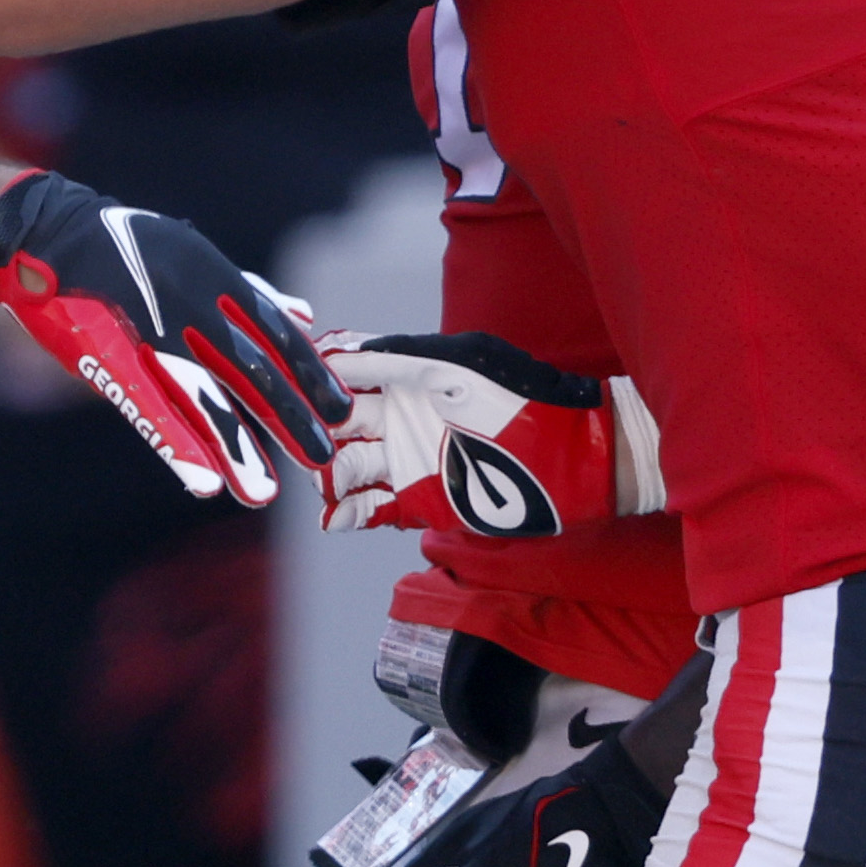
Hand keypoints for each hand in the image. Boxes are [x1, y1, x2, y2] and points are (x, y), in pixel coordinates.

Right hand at [0, 170, 343, 503]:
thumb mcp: (192, 256)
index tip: (340, 407)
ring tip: (262, 492)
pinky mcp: (107, 355)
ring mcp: (149, 329)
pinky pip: (148, 407)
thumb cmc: (122, 248)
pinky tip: (202, 481)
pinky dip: (177, 445)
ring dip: (236, 447)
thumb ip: (248, 292)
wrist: (45, 232)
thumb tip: (303, 315)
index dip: (308, 373)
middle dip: (288, 415)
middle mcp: (191, 302)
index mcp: (213, 277)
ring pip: (203, 397)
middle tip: (321, 457)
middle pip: (250, 368)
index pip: (274, 331)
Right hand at [323, 329, 613, 536]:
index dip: (316, 376)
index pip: (347, 370)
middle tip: (300, 439)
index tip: (290, 383)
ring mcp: (409, 458)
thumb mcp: (458, 367)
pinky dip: (348, 513)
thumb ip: (398, 358)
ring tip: (322, 481)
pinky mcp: (419, 500)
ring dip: (328, 474)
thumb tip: (337, 349)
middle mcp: (402, 414)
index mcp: (409, 373)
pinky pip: (371, 508)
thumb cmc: (522, 400)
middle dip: (313, 428)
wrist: (574, 461)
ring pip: (347, 466)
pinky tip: (335, 516)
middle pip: (336, 422)